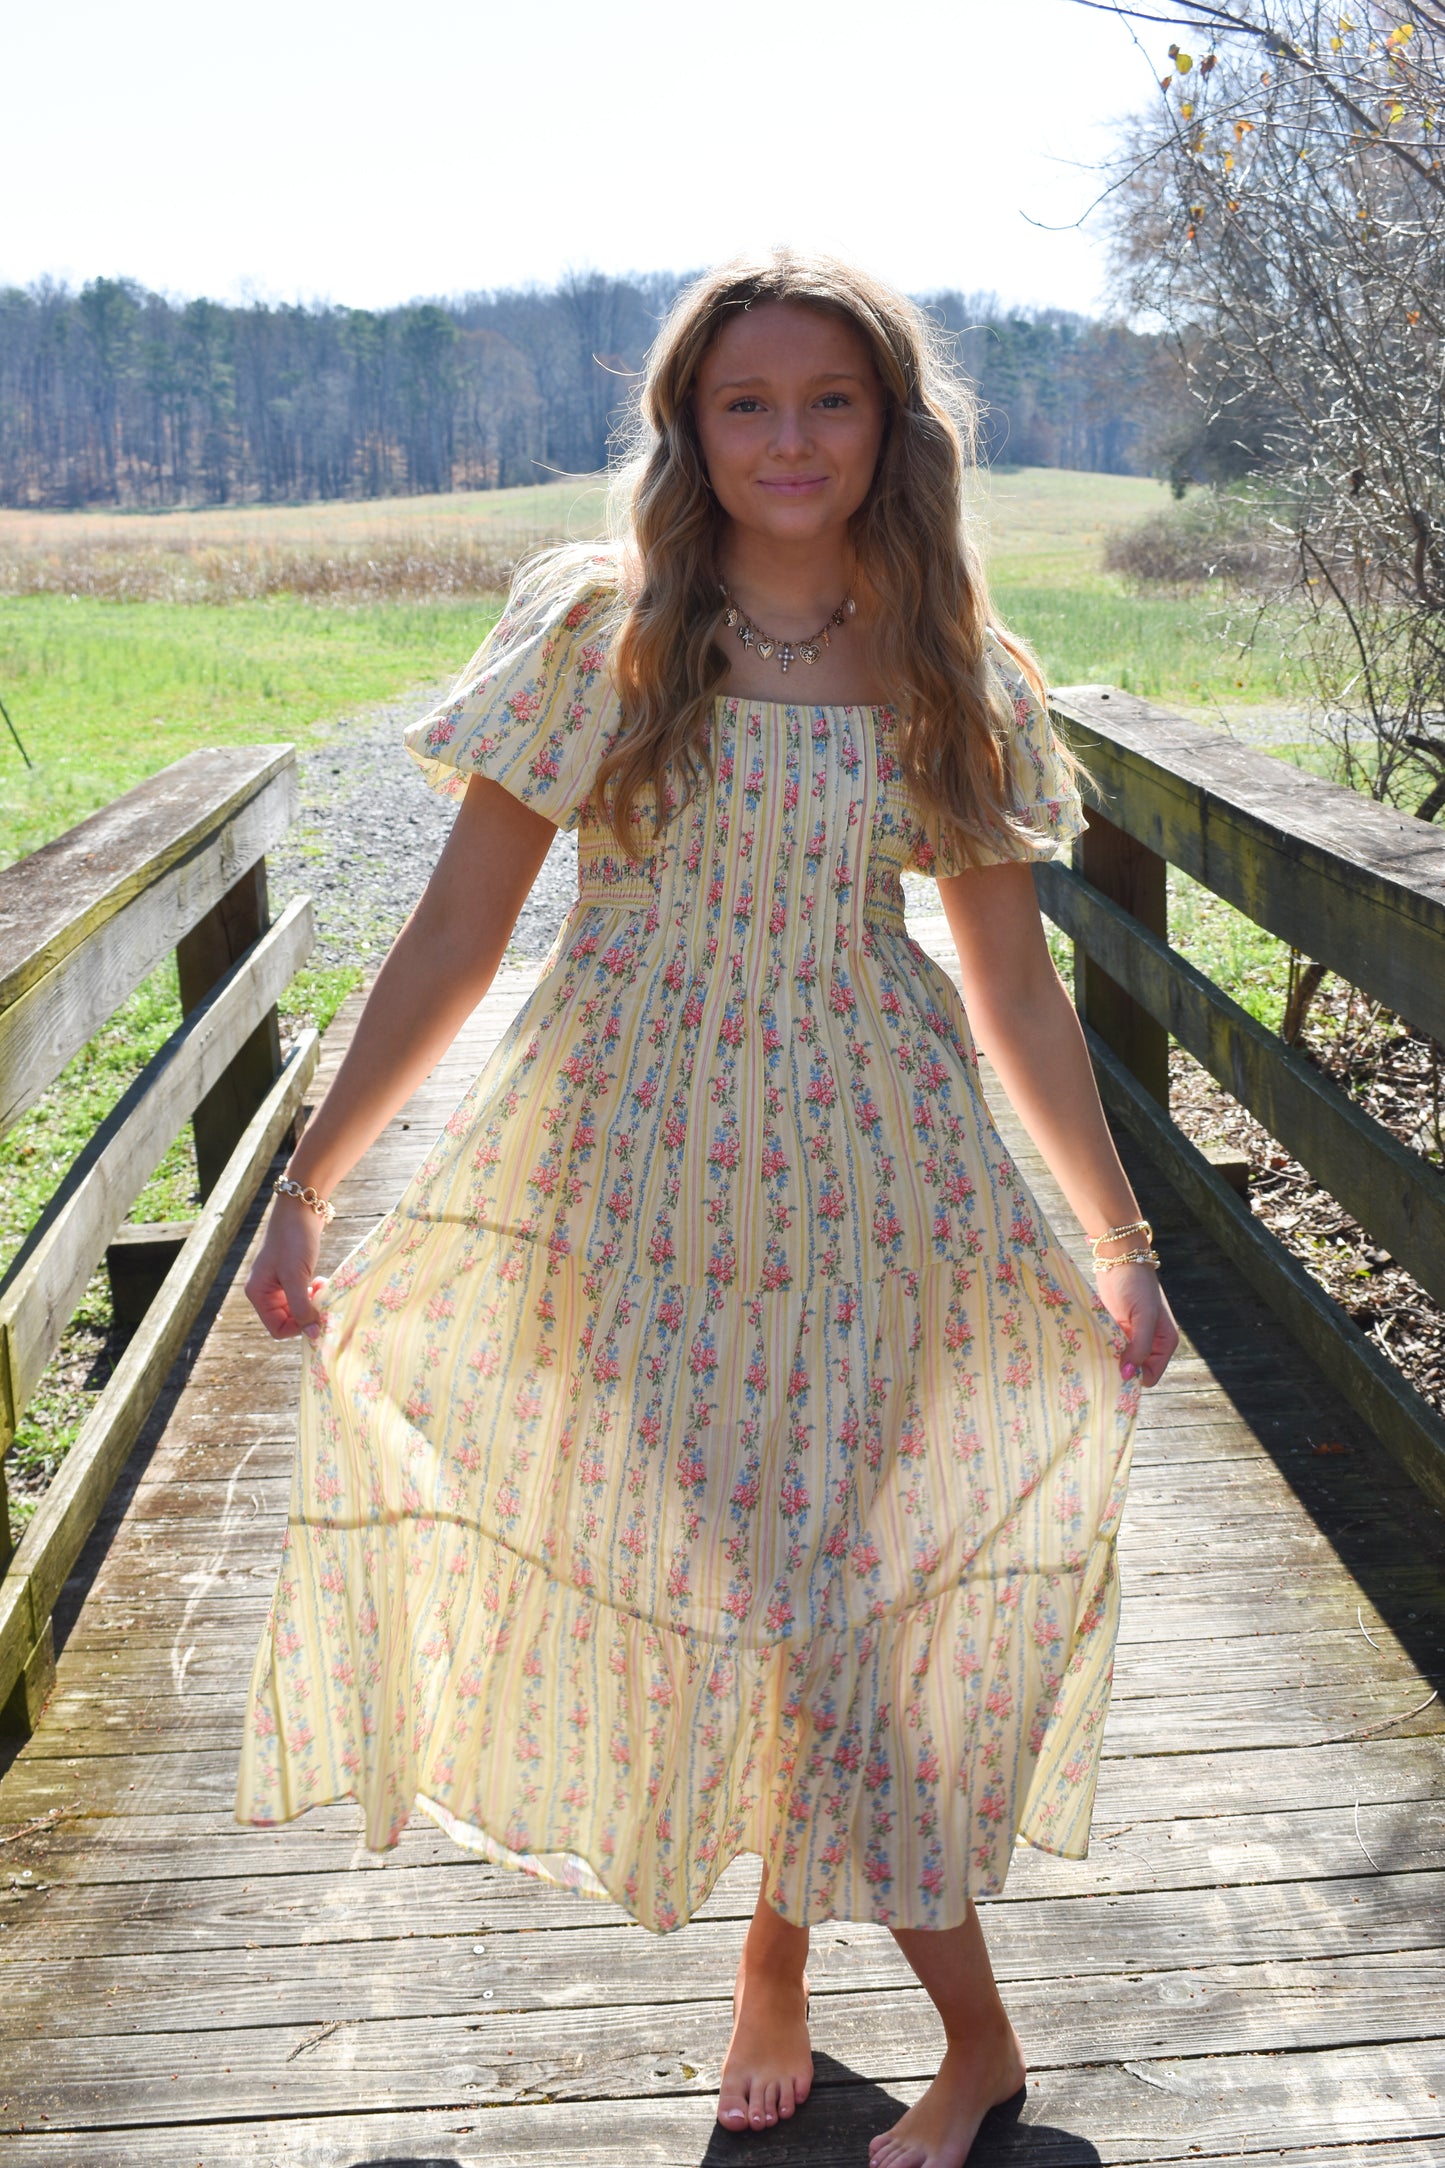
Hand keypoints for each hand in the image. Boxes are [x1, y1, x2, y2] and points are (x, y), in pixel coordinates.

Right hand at [245, 1198, 326, 1342]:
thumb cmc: (294, 1240)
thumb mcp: (296, 1276)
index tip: (318, 1316)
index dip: (299, 1328)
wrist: (300, 1209)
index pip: (277, 1328)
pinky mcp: (290, 1275)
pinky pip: (302, 1296)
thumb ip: (301, 1307)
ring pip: (297, 1308)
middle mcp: (265, 1292)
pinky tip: (320, 1281)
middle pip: (288, 1320)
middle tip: (323, 1301)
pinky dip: (313, 1293)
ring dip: (312, 1303)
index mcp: (258, 1294)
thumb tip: (312, 1334)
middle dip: (307, 1314)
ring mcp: (277, 1283)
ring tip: (322, 1287)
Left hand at [1094, 1263, 1178, 1387]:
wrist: (1119, 1259)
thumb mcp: (1143, 1317)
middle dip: (1120, 1370)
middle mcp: (1150, 1343)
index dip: (1134, 1377)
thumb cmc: (1136, 1285)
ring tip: (1094, 1358)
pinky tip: (1090, 1349)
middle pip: (1135, 1371)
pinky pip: (1111, 1349)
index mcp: (1164, 1343)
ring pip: (1121, 1361)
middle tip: (1101, 1367)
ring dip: (1109, 1361)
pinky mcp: (1117, 1329)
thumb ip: (1139, 1347)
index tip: (1114, 1373)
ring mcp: (1132, 1337)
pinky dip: (1102, 1351)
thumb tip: (1128, 1375)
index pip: (1150, 1375)